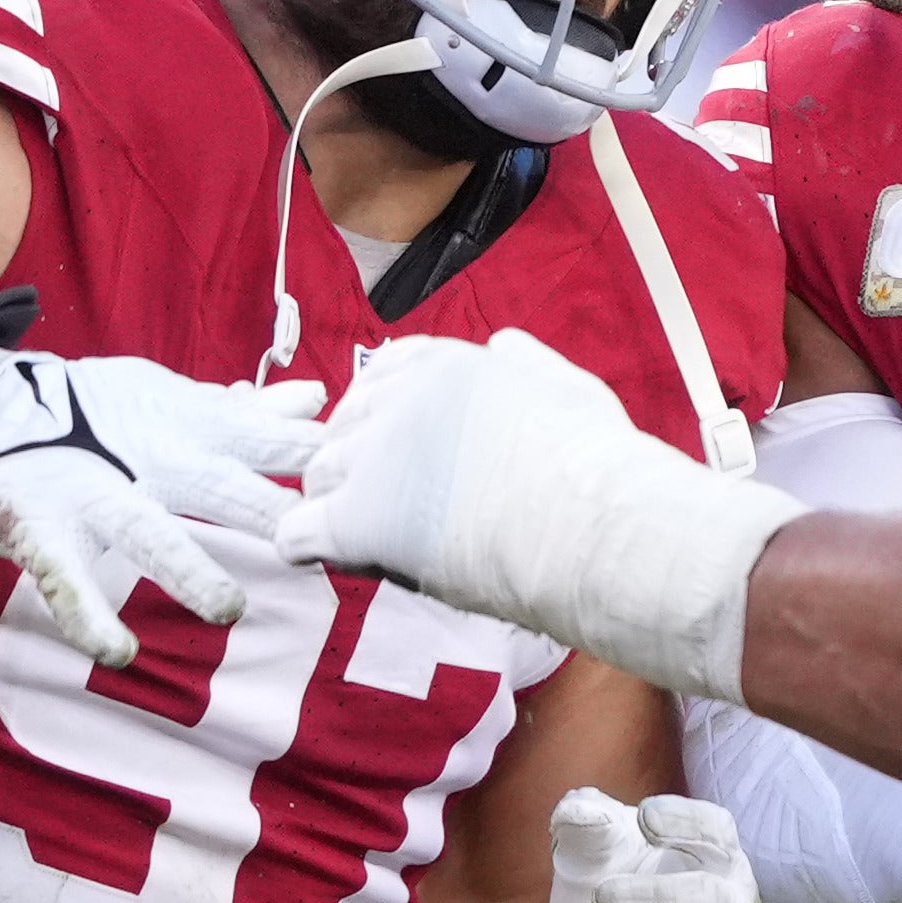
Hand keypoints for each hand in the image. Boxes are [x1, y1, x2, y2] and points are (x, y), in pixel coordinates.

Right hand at [0, 351, 322, 670]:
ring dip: (188, 570)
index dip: (318, 457)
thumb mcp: (168, 403)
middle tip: (331, 542)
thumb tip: (313, 400)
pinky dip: (88, 616)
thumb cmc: (83, 414)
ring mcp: (90, 492)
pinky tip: (118, 651)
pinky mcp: (35, 524)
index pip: (265, 439)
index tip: (382, 476)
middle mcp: (146, 457)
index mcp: (185, 428)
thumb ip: (244, 414)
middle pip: (222, 487)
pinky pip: (64, 577)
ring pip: (147, 533)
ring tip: (228, 612)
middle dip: (277, 512)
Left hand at [275, 333, 798, 704]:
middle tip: (401, 515)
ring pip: (319, 480)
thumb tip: (502, 343)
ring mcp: (375, 458)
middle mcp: (401, 399)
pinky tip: (333, 559)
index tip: (410, 461)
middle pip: (345, 430)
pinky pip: (299, 532)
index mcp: (448, 366)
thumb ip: (526, 364)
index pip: (381, 380)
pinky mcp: (359, 519)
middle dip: (361, 468)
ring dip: (339, 510)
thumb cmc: (602, 473)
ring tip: (382, 546)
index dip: (388, 424)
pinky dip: (307, 547)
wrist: (600, 535)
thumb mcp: (571, 390)